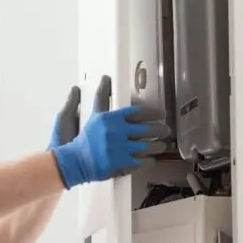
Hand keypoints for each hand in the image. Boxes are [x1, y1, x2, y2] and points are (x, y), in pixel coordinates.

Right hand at [51, 76, 168, 188]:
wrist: (75, 161)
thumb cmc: (85, 140)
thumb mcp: (94, 116)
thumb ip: (102, 98)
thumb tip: (105, 79)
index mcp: (111, 119)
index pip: (138, 112)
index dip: (153, 113)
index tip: (162, 114)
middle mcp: (116, 132)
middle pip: (146, 129)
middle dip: (160, 130)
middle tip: (166, 130)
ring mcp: (119, 148)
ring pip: (146, 146)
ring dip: (157, 146)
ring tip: (162, 146)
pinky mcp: (120, 163)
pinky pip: (141, 161)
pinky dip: (149, 160)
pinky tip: (152, 159)